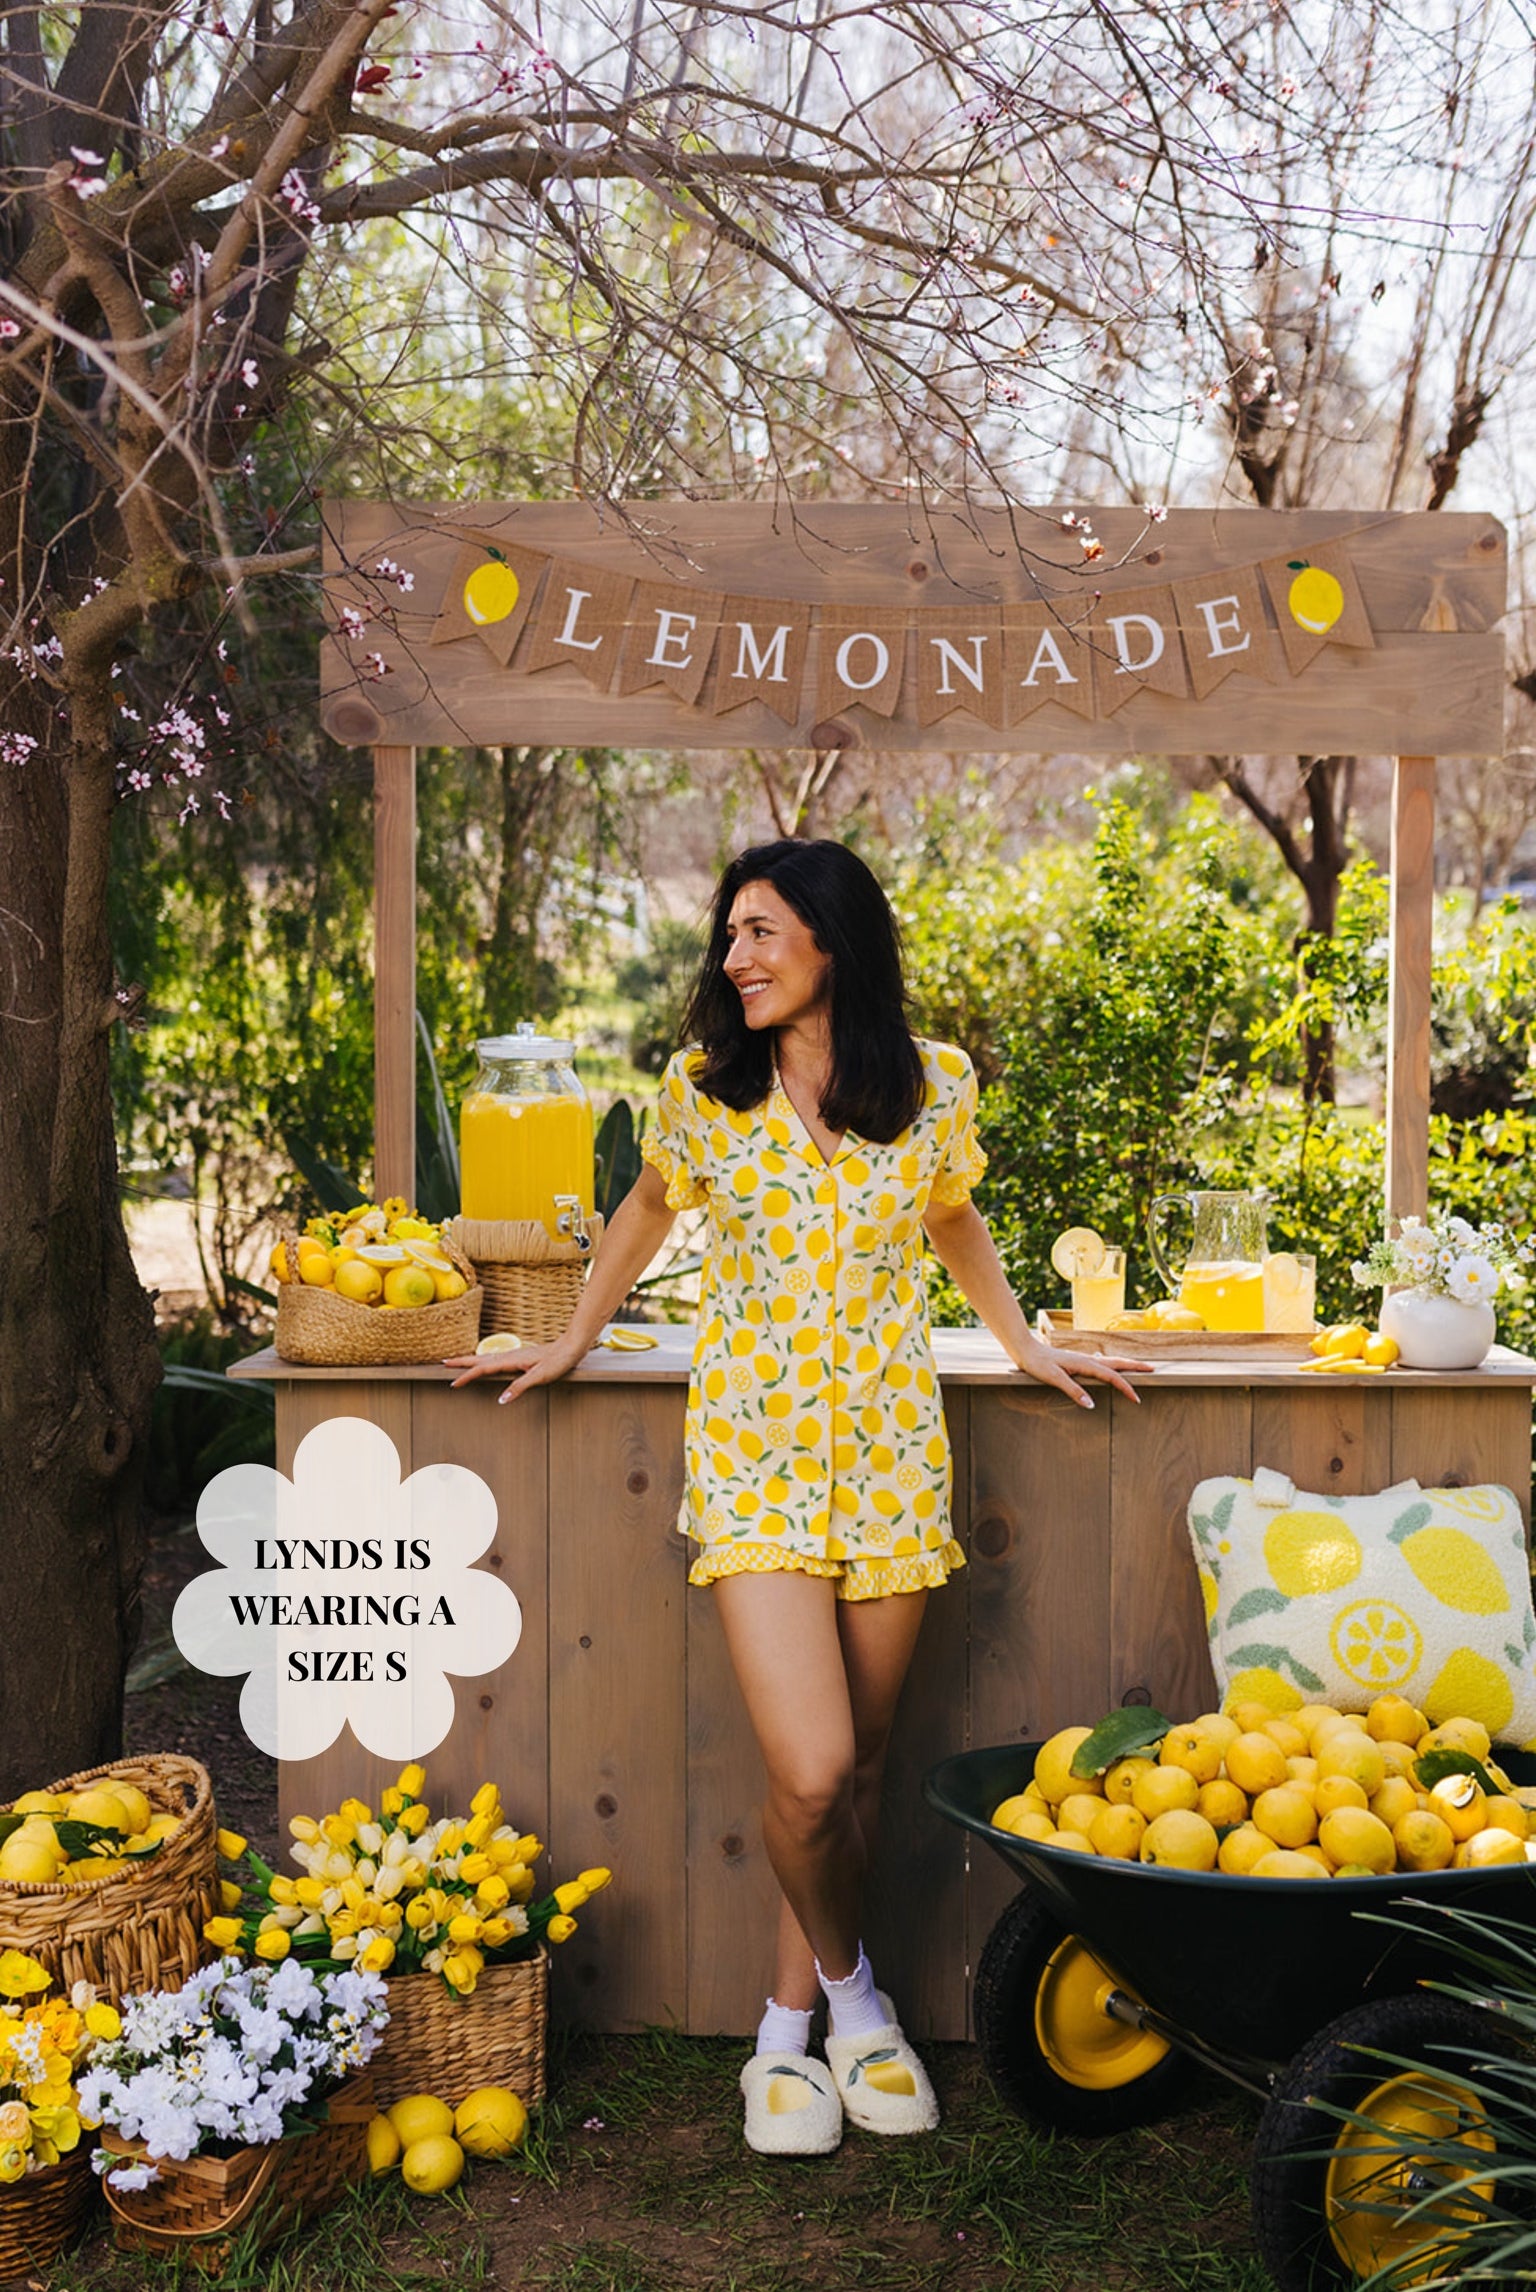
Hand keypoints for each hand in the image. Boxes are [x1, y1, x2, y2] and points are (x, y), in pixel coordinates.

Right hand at [445, 1339, 583, 1401]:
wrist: (573, 1346)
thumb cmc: (559, 1361)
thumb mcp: (540, 1377)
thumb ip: (520, 1387)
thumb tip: (500, 1400)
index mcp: (512, 1361)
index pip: (483, 1369)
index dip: (467, 1376)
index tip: (452, 1383)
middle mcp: (511, 1356)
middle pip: (480, 1359)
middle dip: (462, 1362)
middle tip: (443, 1363)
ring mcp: (516, 1355)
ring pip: (487, 1357)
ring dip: (471, 1360)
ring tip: (458, 1362)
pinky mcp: (521, 1356)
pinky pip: (496, 1358)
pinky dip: (484, 1360)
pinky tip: (487, 1363)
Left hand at [1013, 1347, 1152, 1410]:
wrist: (1025, 1349)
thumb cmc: (1038, 1364)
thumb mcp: (1054, 1378)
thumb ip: (1073, 1390)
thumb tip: (1092, 1405)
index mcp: (1085, 1364)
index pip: (1112, 1377)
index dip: (1126, 1387)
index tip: (1136, 1399)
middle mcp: (1087, 1359)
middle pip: (1117, 1363)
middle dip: (1135, 1366)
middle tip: (1153, 1369)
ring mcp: (1082, 1359)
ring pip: (1110, 1362)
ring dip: (1125, 1364)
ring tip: (1138, 1367)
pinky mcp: (1076, 1361)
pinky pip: (1100, 1363)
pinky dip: (1112, 1365)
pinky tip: (1108, 1368)